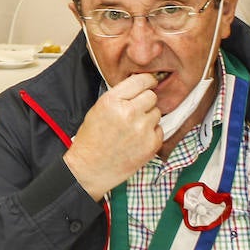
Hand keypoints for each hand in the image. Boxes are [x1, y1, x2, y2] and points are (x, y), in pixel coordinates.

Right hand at [63, 73, 161, 198]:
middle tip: (134, 112)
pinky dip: (151, 133)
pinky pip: (160, 129)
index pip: (141, 80)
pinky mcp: (151, 144)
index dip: (147, 81)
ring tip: (132, 129)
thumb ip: (120, 97)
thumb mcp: (98, 109)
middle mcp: (129, 112)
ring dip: (148, 118)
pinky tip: (137, 140)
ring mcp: (142, 129)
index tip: (149, 83)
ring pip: (157, 113)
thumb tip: (141, 87)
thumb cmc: (91, 140)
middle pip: (151, 96)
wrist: (90, 169)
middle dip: (145, 102)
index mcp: (112, 101)